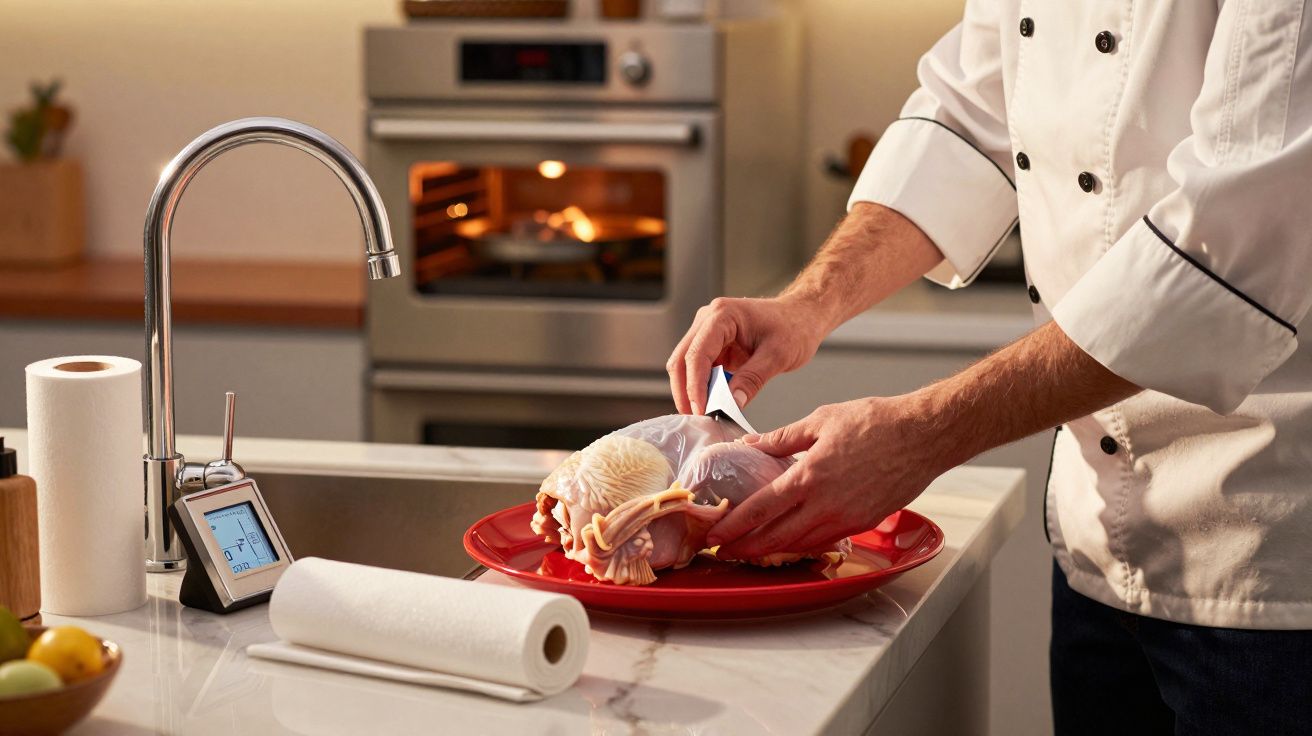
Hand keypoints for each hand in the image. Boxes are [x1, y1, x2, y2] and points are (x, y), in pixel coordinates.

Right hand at [666, 295, 827, 414]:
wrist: (802, 315)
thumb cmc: (794, 327)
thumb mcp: (778, 356)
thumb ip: (752, 379)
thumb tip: (731, 404)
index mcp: (722, 315)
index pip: (697, 354)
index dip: (695, 386)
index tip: (701, 410)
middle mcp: (708, 318)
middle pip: (681, 359)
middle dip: (685, 391)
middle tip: (697, 418)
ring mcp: (707, 330)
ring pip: (684, 364)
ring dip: (690, 389)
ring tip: (704, 413)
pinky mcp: (712, 343)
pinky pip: (697, 367)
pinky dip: (701, 386)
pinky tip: (710, 402)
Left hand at [706, 394, 948, 558]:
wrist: (923, 435)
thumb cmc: (876, 422)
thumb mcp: (821, 420)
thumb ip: (781, 438)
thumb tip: (750, 444)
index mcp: (809, 476)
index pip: (760, 509)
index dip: (734, 526)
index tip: (715, 535)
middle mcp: (826, 504)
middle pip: (776, 537)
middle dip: (745, 548)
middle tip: (723, 552)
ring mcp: (846, 518)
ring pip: (800, 544)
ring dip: (771, 551)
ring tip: (750, 551)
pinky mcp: (864, 522)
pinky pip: (825, 541)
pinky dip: (802, 546)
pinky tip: (790, 544)